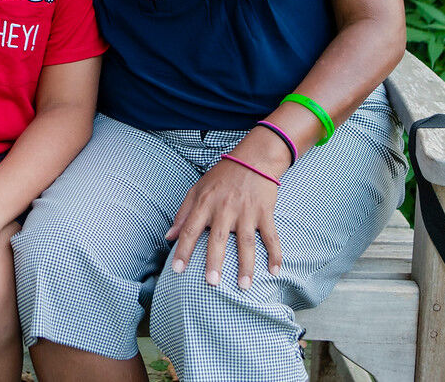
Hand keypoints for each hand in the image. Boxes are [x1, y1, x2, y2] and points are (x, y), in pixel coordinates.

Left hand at [164, 156, 281, 290]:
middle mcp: (225, 208)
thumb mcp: (197, 189)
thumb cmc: (222, 176)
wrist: (254, 158)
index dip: (183, 250)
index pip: (191, 229)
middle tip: (212, 283)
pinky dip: (275, 254)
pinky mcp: (265, 212)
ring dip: (246, 266)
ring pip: (246, 242)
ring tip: (244, 286)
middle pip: (218, 239)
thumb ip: (183, 214)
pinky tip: (274, 271)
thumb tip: (169, 237)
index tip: (177, 270)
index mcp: (205, 203)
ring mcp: (246, 211)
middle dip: (215, 261)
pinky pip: (271, 236)